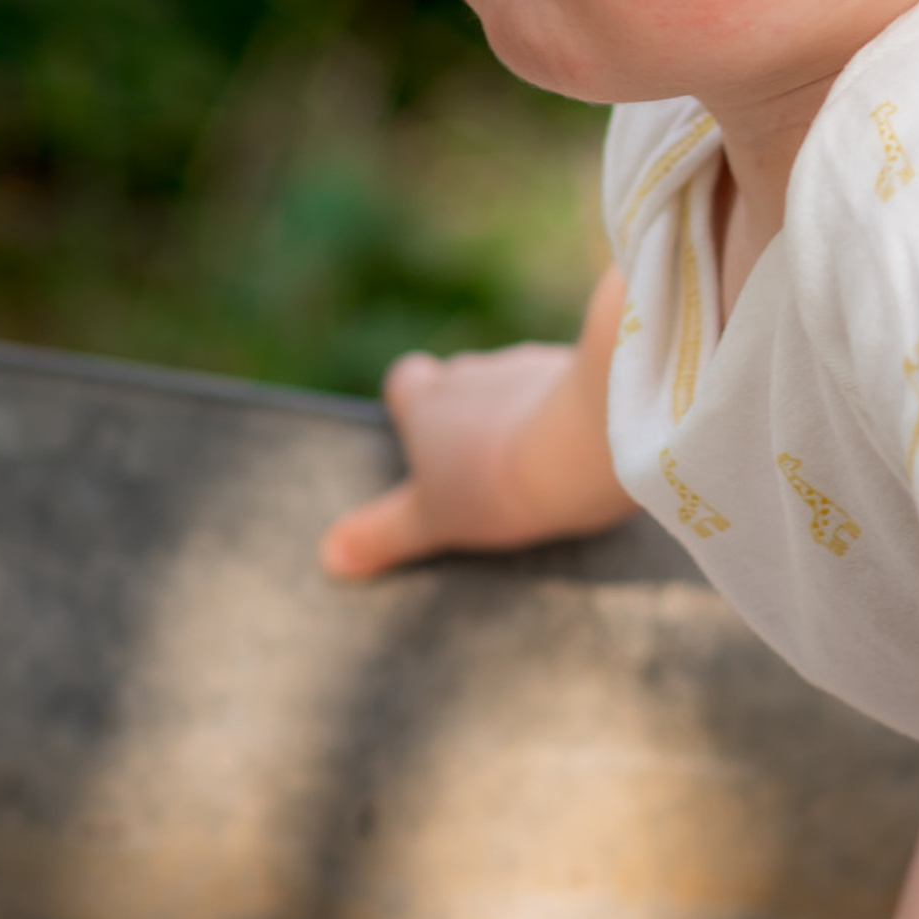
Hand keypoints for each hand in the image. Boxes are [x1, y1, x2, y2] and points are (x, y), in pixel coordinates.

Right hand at [318, 340, 601, 578]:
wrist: (589, 441)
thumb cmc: (497, 483)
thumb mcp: (432, 520)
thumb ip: (383, 534)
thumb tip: (329, 555)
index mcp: (428, 400)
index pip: (406, 380)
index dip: (413, 402)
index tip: (422, 432)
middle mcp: (474, 370)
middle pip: (463, 378)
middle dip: (470, 410)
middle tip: (481, 459)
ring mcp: (531, 363)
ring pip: (517, 380)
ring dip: (523, 408)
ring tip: (539, 456)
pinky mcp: (585, 368)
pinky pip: (571, 383)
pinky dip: (571, 407)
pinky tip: (588, 444)